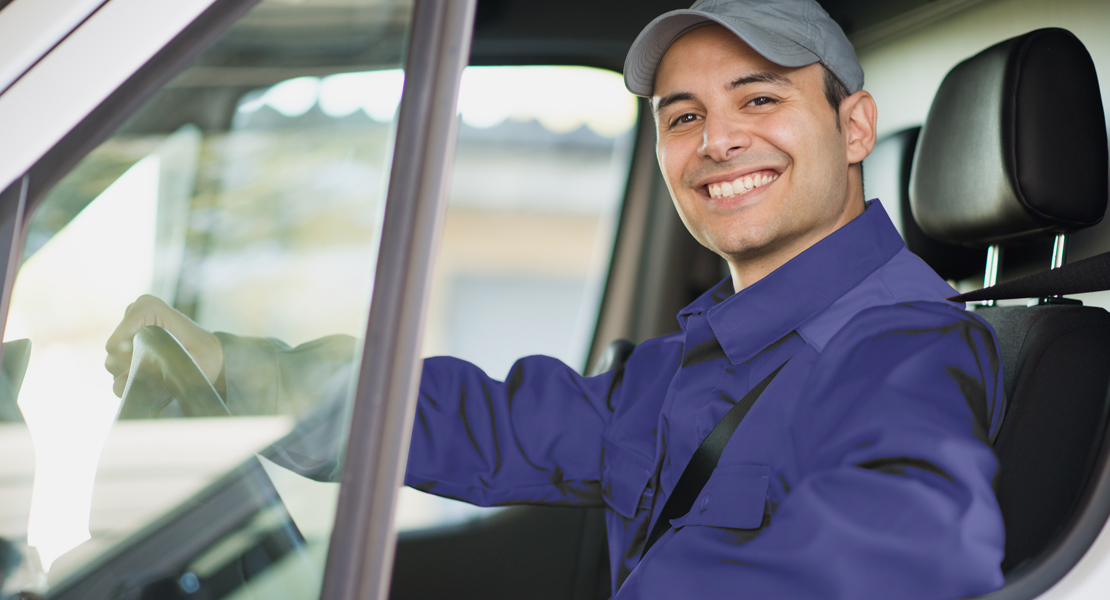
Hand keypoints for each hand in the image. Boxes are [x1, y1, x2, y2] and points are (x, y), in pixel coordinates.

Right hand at [105, 295, 223, 397]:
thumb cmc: (204, 357)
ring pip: (113, 360)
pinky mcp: (128, 340)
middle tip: (157, 374)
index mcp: (148, 307)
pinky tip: (152, 375)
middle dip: (130, 368)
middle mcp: (135, 312)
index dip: (128, 362)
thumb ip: (152, 374)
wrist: (211, 358)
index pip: (116, 343)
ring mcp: (130, 326)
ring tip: (158, 375)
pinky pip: (116, 364)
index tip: (150, 368)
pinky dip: (131, 374)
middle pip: (113, 351)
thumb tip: (119, 385)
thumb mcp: (186, 364)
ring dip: (131, 373)